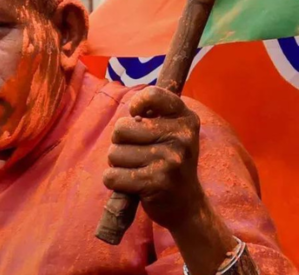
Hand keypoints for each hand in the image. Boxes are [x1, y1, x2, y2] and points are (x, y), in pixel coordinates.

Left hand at [103, 86, 207, 230]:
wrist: (186, 204)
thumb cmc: (169, 161)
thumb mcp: (173, 132)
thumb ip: (153, 113)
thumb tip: (132, 106)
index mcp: (186, 119)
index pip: (152, 95)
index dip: (136, 104)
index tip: (137, 117)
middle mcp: (182, 138)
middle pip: (121, 128)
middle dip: (121, 142)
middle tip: (139, 154)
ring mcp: (170, 161)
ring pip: (114, 153)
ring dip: (119, 164)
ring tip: (139, 170)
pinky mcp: (156, 183)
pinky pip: (112, 176)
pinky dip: (115, 181)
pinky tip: (134, 185)